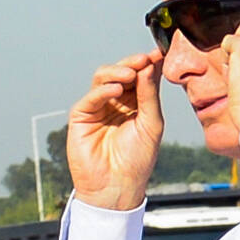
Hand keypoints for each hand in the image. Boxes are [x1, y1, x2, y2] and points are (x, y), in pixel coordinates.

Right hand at [66, 52, 163, 210]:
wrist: (117, 187)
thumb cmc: (136, 160)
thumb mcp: (151, 123)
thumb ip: (149, 94)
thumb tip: (149, 65)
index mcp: (135, 103)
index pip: (140, 75)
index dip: (147, 63)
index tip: (158, 53)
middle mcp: (116, 102)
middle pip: (121, 72)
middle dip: (132, 63)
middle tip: (143, 60)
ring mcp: (98, 108)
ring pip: (103, 78)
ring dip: (117, 72)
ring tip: (130, 75)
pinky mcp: (81, 117)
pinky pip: (90, 97)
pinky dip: (102, 91)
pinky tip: (116, 91)